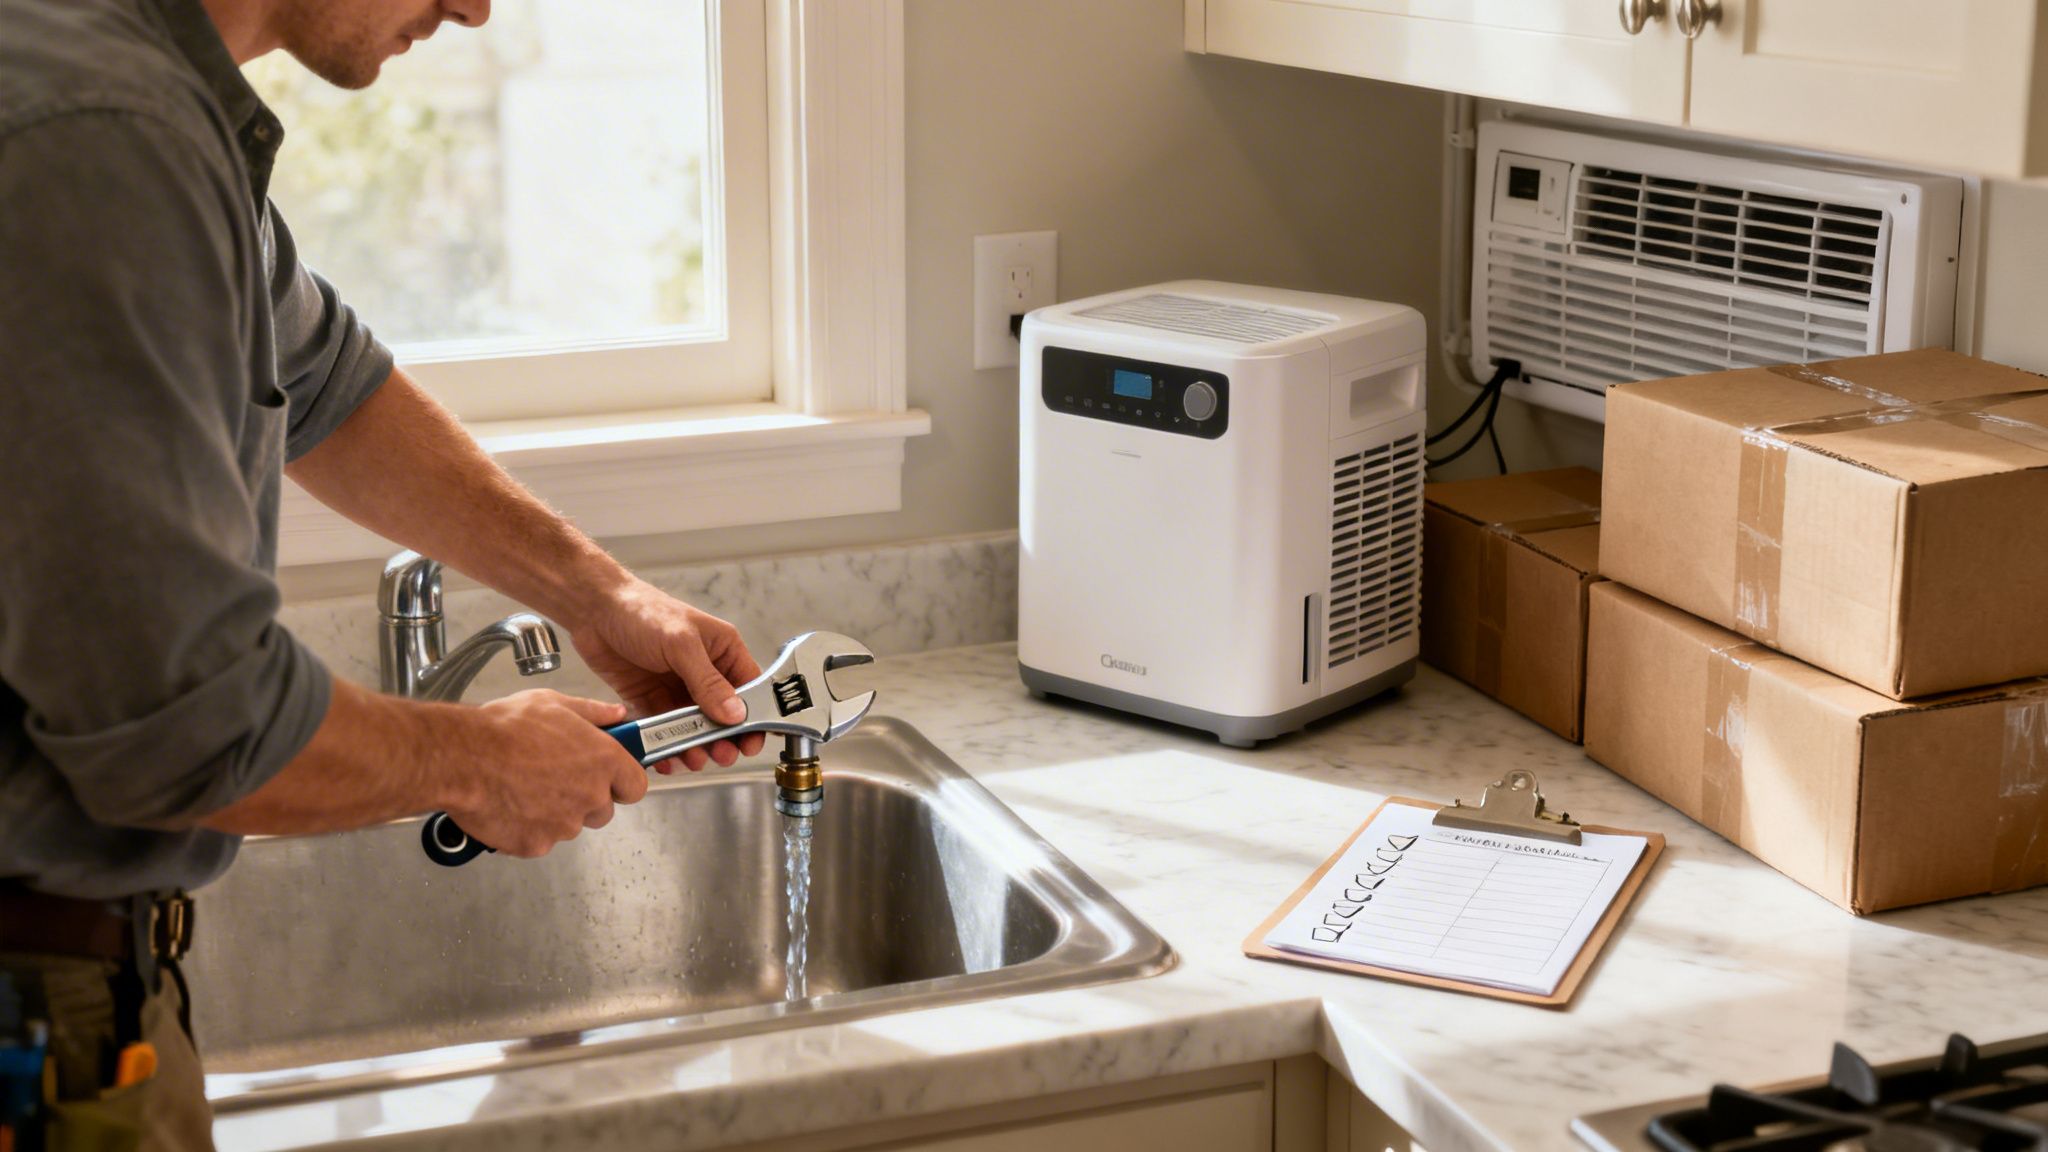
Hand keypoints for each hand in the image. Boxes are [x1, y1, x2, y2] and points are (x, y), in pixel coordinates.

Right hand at [443, 690, 649, 857]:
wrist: (462, 757)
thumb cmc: (504, 728)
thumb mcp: (553, 703)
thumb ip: (592, 712)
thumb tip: (616, 714)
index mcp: (603, 760)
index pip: (636, 786)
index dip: (623, 783)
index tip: (612, 779)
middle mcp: (589, 796)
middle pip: (602, 810)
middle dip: (585, 799)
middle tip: (556, 779)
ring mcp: (564, 825)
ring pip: (570, 826)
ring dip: (555, 813)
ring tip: (526, 788)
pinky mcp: (536, 845)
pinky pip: (540, 840)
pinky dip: (527, 829)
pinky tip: (511, 805)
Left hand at [568, 577, 765, 771]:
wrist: (592, 609)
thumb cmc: (642, 610)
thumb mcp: (681, 644)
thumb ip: (708, 682)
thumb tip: (735, 713)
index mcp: (721, 650)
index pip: (749, 688)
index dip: (753, 716)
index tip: (751, 742)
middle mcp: (703, 670)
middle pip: (722, 714)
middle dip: (723, 738)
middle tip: (721, 756)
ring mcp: (676, 687)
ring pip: (693, 726)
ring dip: (695, 746)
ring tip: (692, 759)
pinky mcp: (650, 699)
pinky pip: (663, 729)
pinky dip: (666, 746)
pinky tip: (666, 758)